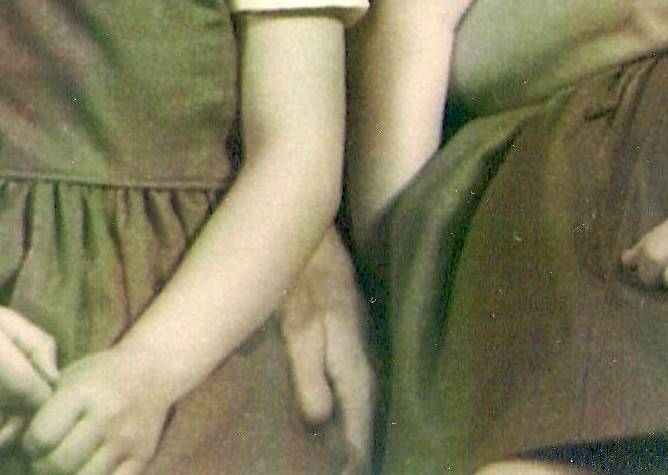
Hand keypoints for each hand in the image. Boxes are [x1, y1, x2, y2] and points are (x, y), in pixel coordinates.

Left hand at [23, 345, 179, 474]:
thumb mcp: (65, 380)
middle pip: (58, 464)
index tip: (32, 440)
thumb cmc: (98, 377)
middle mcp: (107, 416)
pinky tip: (83, 471)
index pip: (41, 436)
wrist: (151, 372)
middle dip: (41, 467)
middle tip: (43, 459)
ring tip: (63, 466)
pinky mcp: (141, 460)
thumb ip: (35, 409)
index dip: (28, 444)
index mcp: (84, 392)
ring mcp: (126, 442)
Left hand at [278, 227, 374, 460]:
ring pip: (367, 383)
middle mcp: (364, 344)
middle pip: (370, 402)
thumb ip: (310, 375)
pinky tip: (349, 395)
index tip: (356, 473)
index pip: (362, 414)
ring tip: (357, 441)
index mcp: (352, 353)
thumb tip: (322, 426)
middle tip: (358, 464)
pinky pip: (359, 365)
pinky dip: (357, 389)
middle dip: (365, 436)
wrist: (304, 218)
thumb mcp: (298, 326)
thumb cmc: (297, 273)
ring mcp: (359, 328)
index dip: (359, 447)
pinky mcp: (350, 316)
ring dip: (363, 414)